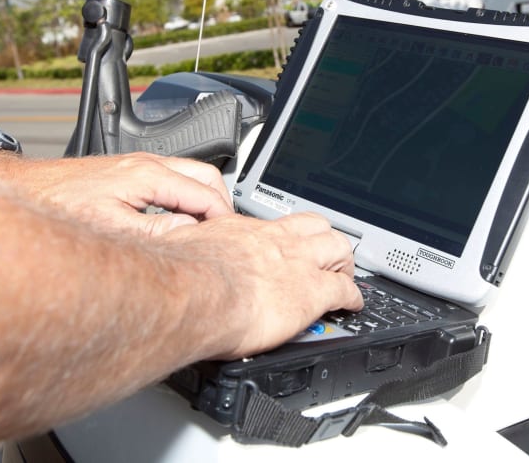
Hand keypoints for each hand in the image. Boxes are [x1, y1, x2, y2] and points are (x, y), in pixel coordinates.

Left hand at [0, 152, 232, 234]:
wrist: (22, 189)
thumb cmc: (57, 207)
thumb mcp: (111, 229)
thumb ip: (156, 233)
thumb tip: (190, 235)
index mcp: (149, 174)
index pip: (206, 193)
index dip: (223, 219)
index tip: (230, 240)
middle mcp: (146, 163)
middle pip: (206, 175)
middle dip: (221, 205)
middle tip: (224, 235)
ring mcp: (137, 165)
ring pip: (190, 175)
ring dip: (203, 201)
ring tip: (204, 231)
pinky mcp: (127, 172)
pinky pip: (172, 179)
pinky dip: (185, 198)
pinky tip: (177, 221)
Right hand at [166, 212, 363, 359]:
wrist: (195, 293)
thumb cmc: (181, 277)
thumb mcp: (182, 250)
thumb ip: (189, 250)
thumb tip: (174, 253)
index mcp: (242, 230)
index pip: (274, 224)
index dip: (288, 233)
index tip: (287, 242)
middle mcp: (275, 240)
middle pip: (316, 226)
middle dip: (326, 240)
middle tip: (327, 254)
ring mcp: (297, 262)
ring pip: (338, 248)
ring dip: (344, 262)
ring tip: (345, 275)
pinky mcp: (312, 291)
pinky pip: (345, 290)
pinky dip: (354, 297)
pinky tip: (354, 305)